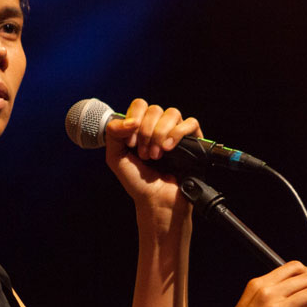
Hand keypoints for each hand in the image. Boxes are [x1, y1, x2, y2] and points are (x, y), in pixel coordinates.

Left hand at [103, 98, 203, 212]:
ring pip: (172, 113)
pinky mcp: (193, 140)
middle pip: (155, 109)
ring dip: (160, 134)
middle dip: (146, 132)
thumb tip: (130, 120)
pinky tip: (168, 149)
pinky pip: (190, 123)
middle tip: (144, 154)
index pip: (140, 105)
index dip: (134, 119)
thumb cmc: (138, 182)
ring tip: (156, 155)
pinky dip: (177, 133)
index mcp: (141, 127)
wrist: (157, 201)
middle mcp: (159, 127)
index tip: (131, 143)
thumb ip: (113, 134)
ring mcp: (176, 133)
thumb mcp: (115, 157)